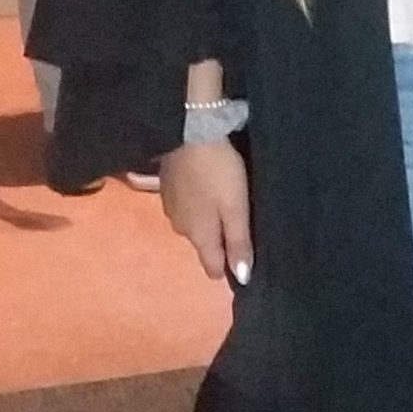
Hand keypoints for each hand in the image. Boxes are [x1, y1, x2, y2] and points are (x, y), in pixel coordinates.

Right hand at [158, 138, 252, 284]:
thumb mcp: (236, 209)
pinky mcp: (166, 189)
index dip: (229, 267)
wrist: (189, 132)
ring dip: (209, 219)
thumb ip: (239, 243)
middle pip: (205, 245)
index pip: (212, 268)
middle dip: (221, 240)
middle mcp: (180, 229)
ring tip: (228, 200)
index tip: (246, 256)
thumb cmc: (218, 173)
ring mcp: (170, 208)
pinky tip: (208, 186)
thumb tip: (242, 278)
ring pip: (195, 225)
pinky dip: (198, 202)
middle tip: (242, 219)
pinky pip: (187, 206)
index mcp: (198, 237)